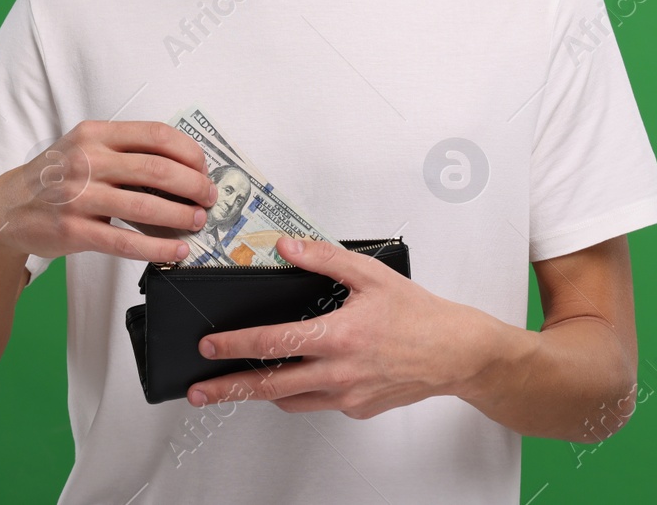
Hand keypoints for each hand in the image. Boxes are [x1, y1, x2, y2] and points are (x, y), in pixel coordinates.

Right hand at [0, 120, 216, 262]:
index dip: (189, 152)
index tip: (203, 168)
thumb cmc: (56, 177)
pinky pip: (125, 241)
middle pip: (158, 169)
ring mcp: (79, 197)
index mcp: (95, 134)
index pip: (156, 134)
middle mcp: (87, 161)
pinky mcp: (74, 230)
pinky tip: (176, 251)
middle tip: (208, 197)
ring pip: (146, 206)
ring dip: (181, 216)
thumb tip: (182, 168)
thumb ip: (124, 150)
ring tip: (197, 222)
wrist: (8, 207)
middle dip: (194, 185)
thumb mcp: (84, 147)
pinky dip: (158, 248)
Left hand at [188, 236, 499, 418]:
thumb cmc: (419, 314)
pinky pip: (319, 402)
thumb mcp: (370, 274)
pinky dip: (303, 390)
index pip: (273, 343)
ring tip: (239, 384)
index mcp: (339, 336)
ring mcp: (348, 396)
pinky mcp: (357, 408)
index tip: (209, 347)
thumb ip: (324, 259)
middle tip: (200, 390)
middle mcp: (339, 372)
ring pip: (290, 400)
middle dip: (229, 388)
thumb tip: (287, 248)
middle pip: (270, 386)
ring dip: (262, 392)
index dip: (235, 346)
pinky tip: (302, 373)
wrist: (457, 352)